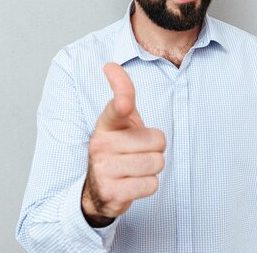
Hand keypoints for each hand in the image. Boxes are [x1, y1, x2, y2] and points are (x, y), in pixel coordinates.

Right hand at [81, 63, 165, 226]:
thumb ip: (123, 96)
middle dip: (155, 149)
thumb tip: (110, 65)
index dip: (121, 92)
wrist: (99, 190)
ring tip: (135, 168)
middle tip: (138, 153)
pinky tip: (132, 184)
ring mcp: (104, 169)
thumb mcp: (121, 122)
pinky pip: (151, 184)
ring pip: (156, 163)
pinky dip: (147, 185)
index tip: (116, 80)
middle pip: (158, 141)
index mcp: (106, 123)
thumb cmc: (118, 148)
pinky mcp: (112, 192)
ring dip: (152, 168)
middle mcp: (101, 144)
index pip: (117, 104)